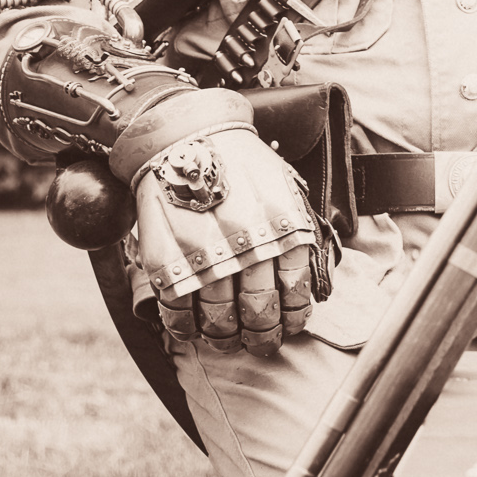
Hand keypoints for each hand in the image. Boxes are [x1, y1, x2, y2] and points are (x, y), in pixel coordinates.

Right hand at [134, 125, 319, 356]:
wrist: (186, 134)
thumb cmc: (242, 165)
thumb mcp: (286, 190)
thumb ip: (297, 233)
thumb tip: (311, 285)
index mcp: (283, 226)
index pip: (295, 291)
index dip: (294, 317)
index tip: (291, 325)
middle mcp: (246, 244)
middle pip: (259, 312)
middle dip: (263, 336)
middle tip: (261, 342)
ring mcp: (203, 254)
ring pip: (219, 319)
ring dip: (226, 339)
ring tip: (230, 341)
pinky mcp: (165, 260)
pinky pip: (177, 311)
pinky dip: (186, 329)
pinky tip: (193, 331)